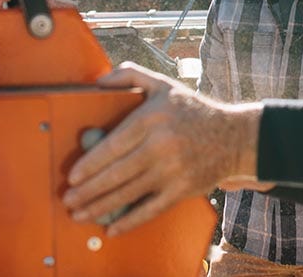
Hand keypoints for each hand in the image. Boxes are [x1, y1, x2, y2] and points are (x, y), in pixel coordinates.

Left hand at [62, 62, 262, 234]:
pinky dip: (129, 222)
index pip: (113, 145)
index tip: (72, 176)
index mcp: (152, 119)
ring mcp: (172, 171)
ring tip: (79, 214)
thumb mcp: (163, 85)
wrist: (234, 136)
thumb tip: (98, 81)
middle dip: (88, 190)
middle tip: (68, 199)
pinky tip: (111, 228)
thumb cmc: (193, 110)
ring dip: (99, 207)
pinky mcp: (183, 190)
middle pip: (116, 174)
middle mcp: (161, 146)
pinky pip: (150, 210)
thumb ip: (131, 75)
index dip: (90, 163)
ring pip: (128, 194)